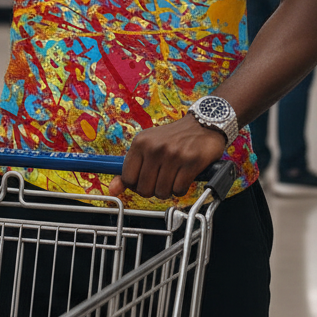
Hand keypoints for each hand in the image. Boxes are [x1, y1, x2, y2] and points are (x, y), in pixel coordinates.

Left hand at [108, 117, 227, 199]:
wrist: (204, 123)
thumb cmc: (174, 138)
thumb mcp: (148, 146)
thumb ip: (130, 169)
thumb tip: (112, 189)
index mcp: (140, 142)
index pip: (128, 178)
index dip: (136, 185)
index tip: (145, 179)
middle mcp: (155, 148)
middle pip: (144, 189)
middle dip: (153, 189)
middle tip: (162, 178)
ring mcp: (173, 155)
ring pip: (162, 192)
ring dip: (169, 190)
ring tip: (174, 175)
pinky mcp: (191, 162)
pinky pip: (179, 190)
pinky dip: (181, 188)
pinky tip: (184, 176)